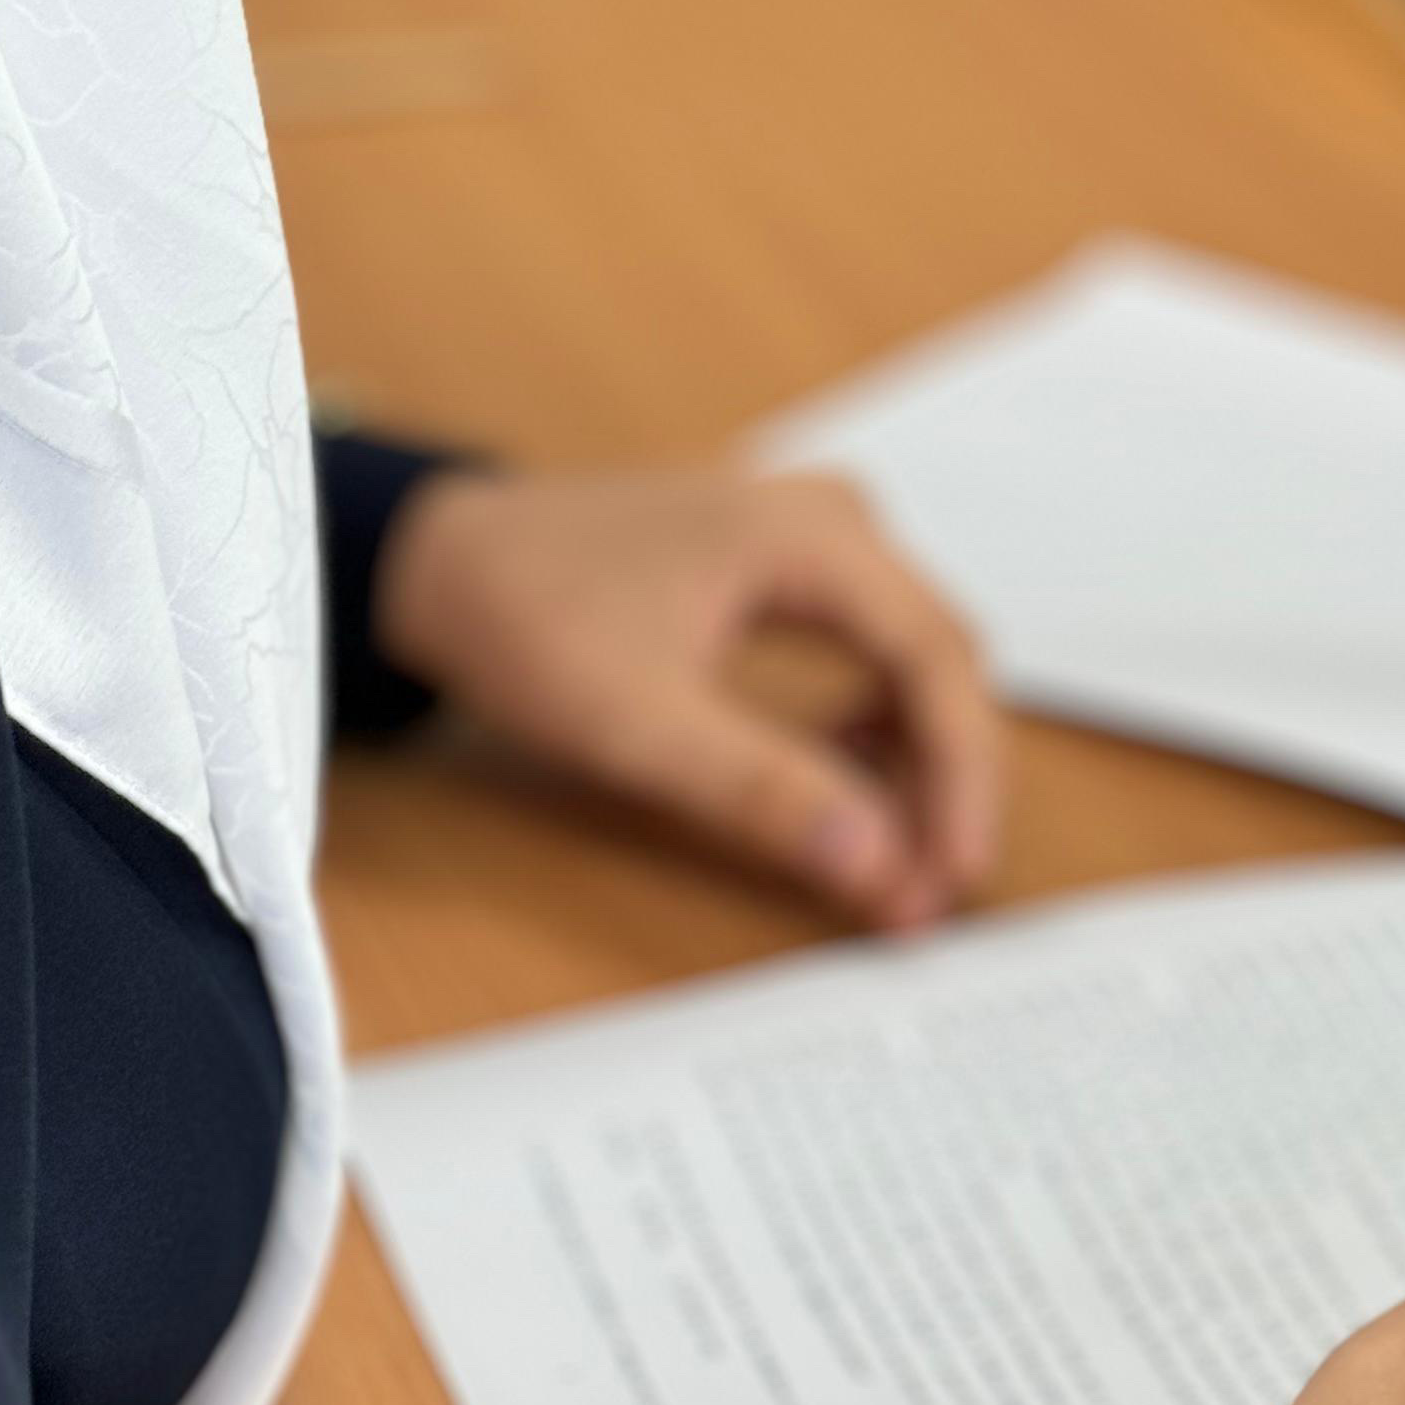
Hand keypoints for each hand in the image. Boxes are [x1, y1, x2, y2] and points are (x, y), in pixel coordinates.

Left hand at [373, 464, 1000, 930]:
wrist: (443, 560)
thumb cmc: (526, 616)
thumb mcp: (638, 722)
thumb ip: (763, 791)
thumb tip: (876, 863)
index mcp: (811, 536)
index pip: (936, 661)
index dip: (962, 779)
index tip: (953, 873)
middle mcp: (831, 520)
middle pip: (941, 657)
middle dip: (945, 777)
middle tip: (930, 884)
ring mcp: (812, 535)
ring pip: (913, 655)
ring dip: (915, 756)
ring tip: (895, 852)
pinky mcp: (786, 565)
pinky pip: (871, 647)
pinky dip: (874, 726)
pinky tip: (844, 784)